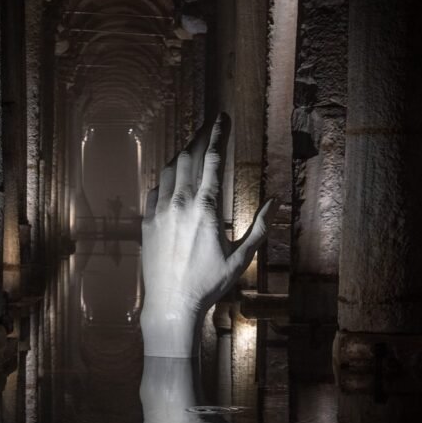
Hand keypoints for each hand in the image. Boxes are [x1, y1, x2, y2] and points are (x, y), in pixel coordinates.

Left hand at [140, 113, 273, 356]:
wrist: (172, 303)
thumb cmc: (209, 283)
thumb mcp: (241, 257)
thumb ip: (258, 227)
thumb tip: (274, 202)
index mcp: (207, 207)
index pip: (213, 160)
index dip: (218, 135)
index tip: (221, 119)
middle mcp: (181, 203)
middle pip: (188, 157)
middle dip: (199, 137)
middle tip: (207, 126)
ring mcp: (160, 211)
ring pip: (169, 170)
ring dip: (181, 155)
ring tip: (190, 147)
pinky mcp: (147, 223)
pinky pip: (154, 190)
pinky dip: (164, 178)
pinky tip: (170, 178)